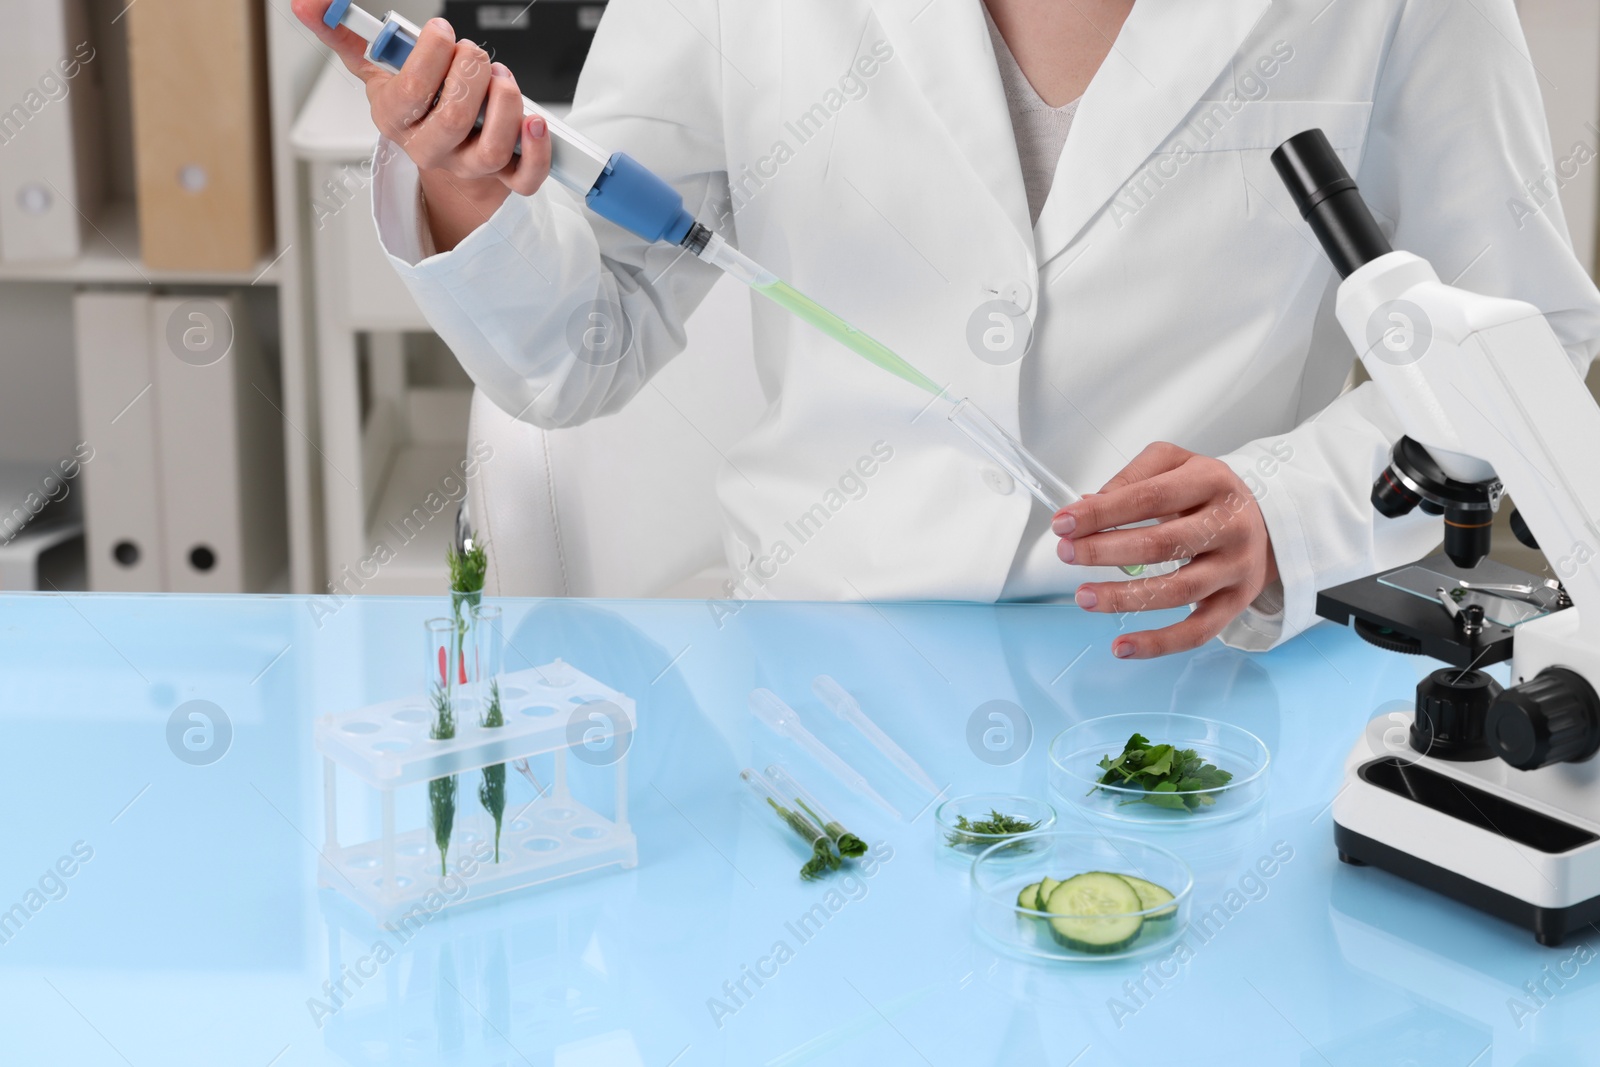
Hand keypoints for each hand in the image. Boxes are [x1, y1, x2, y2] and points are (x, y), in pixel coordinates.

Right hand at [290, 3, 551, 250]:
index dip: (432, 56)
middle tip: (475, 54)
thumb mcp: (378, 67)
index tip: (443, 31)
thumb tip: (307, 3)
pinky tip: (535, 120)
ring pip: (491, 148)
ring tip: (501, 78)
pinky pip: (525, 178)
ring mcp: (467, 167)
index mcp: (395, 119)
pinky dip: (536, 149)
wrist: (445, 145)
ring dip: (504, 103)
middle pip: (453, 119)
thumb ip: (345, 35)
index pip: (410, 92)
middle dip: (471, 74)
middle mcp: (430, 149)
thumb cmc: (417, 101)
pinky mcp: (504, 178)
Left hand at [1051, 442, 1278, 658]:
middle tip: (1066, 553)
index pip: (1149, 497)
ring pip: (1178, 590)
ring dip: (1124, 597)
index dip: (1102, 513)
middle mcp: (1231, 525)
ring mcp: (1237, 567)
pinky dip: (1159, 644)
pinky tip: (1122, 646)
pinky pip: (1198, 631)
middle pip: (1162, 544)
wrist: (1265, 520)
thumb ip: (1131, 478)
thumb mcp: (1174, 464)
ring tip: (1084, 596)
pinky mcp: (1236, 603)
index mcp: (1212, 482)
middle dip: (1105, 551)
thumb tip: (1087, 506)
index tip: (1062, 524)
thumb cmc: (1206, 493)